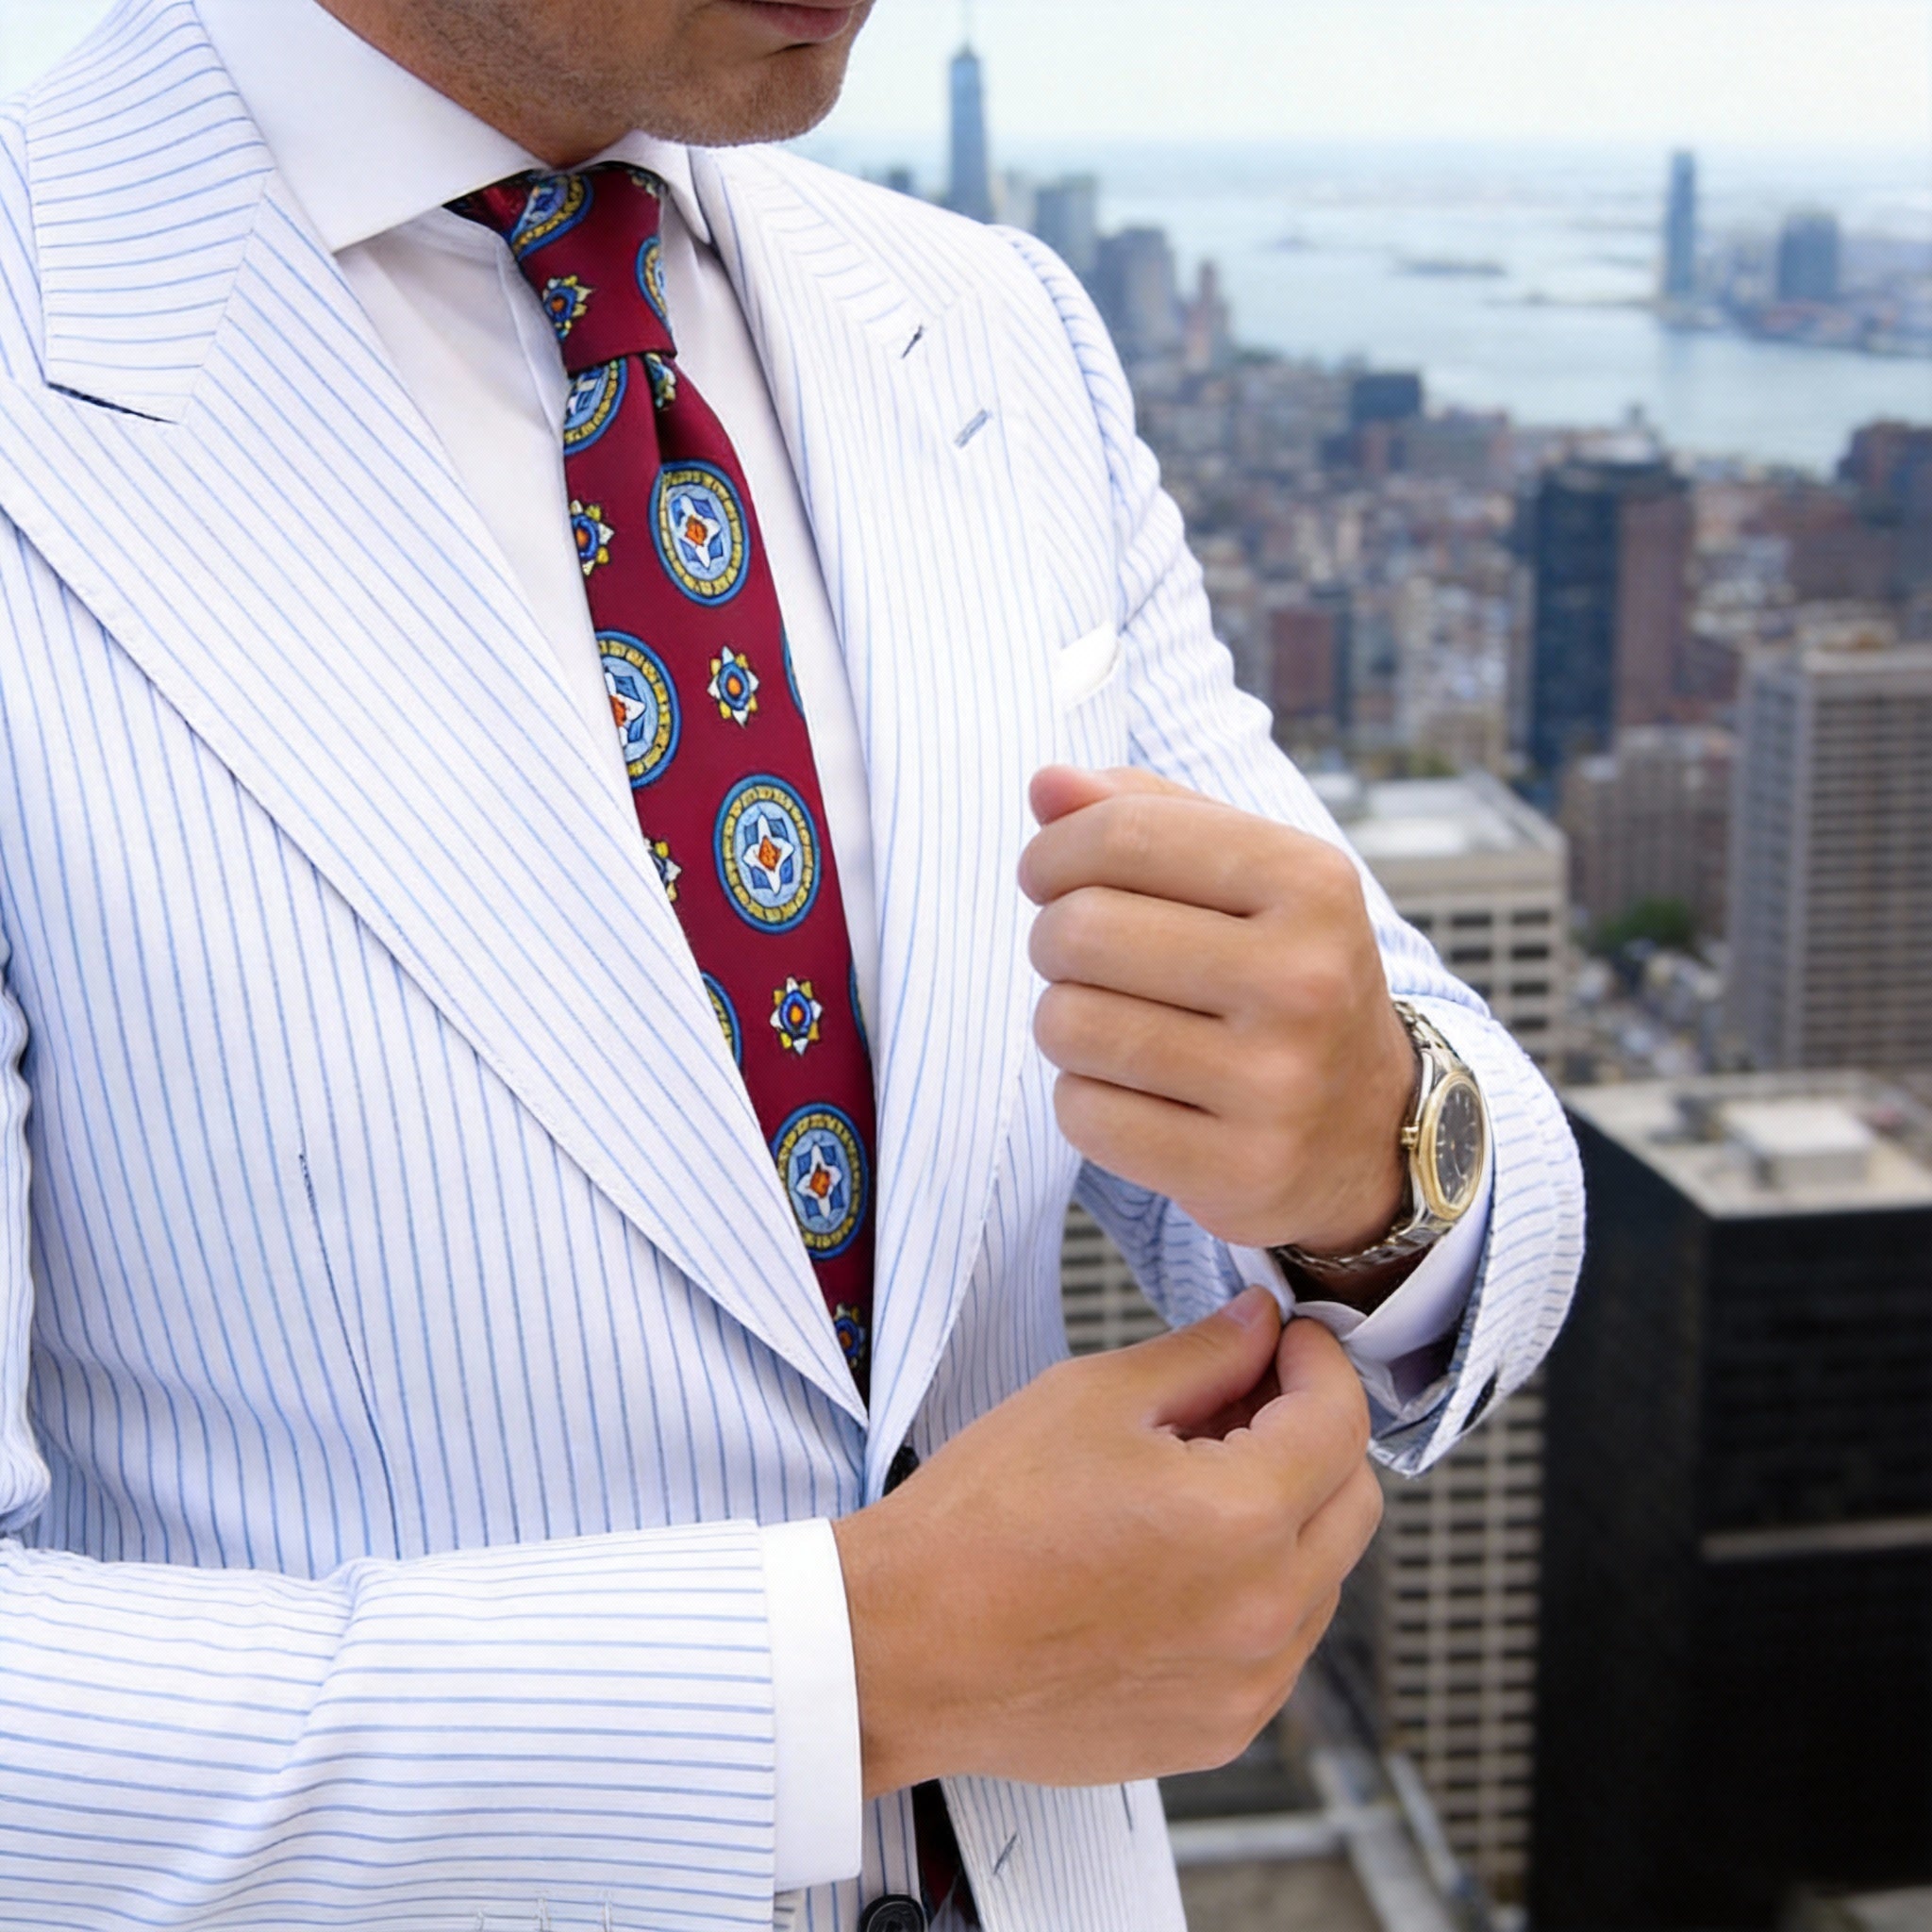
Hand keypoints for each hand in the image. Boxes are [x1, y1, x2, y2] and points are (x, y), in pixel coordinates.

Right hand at [833, 1289, 1380, 1793]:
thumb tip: (1259, 1326)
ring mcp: (1248, 1686)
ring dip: (1289, 1518)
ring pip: (1323, 1576)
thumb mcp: (1091, 1398)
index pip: (1340, 1419)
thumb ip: (1201, 1356)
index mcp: (1240, 1518)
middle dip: (1316, 1435)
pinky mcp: (1218, 1732)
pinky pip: (1279, 1645)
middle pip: (1355, 1500)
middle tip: (1245, 1400)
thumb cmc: (980, 1522)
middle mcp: (1265, 1613)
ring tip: (1194, 1483)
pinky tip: (1176, 1562)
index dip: (1319, 1360)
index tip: (1288, 1340)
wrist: (903, 1649)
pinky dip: (1256, 1591)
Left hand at [1019, 765, 1416, 1257]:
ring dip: (1065, 1022)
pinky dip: (1086, 1100)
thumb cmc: (1284, 975)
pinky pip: (1083, 1114)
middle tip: (1084, 957)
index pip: (1122, 835)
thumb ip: (1147, 815)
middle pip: (1078, 931)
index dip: (1053, 852)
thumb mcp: (1249, 877)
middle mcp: (1305, 980)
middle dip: (1054, 939)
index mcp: (1311, 883)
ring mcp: (1276, 1085)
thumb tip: (1048, 783)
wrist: (1371, 1128)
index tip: (1051, 875)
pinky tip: (1137, 1094)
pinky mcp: (1240, 1172)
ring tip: (1115, 1025)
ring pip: (1067, 1025)